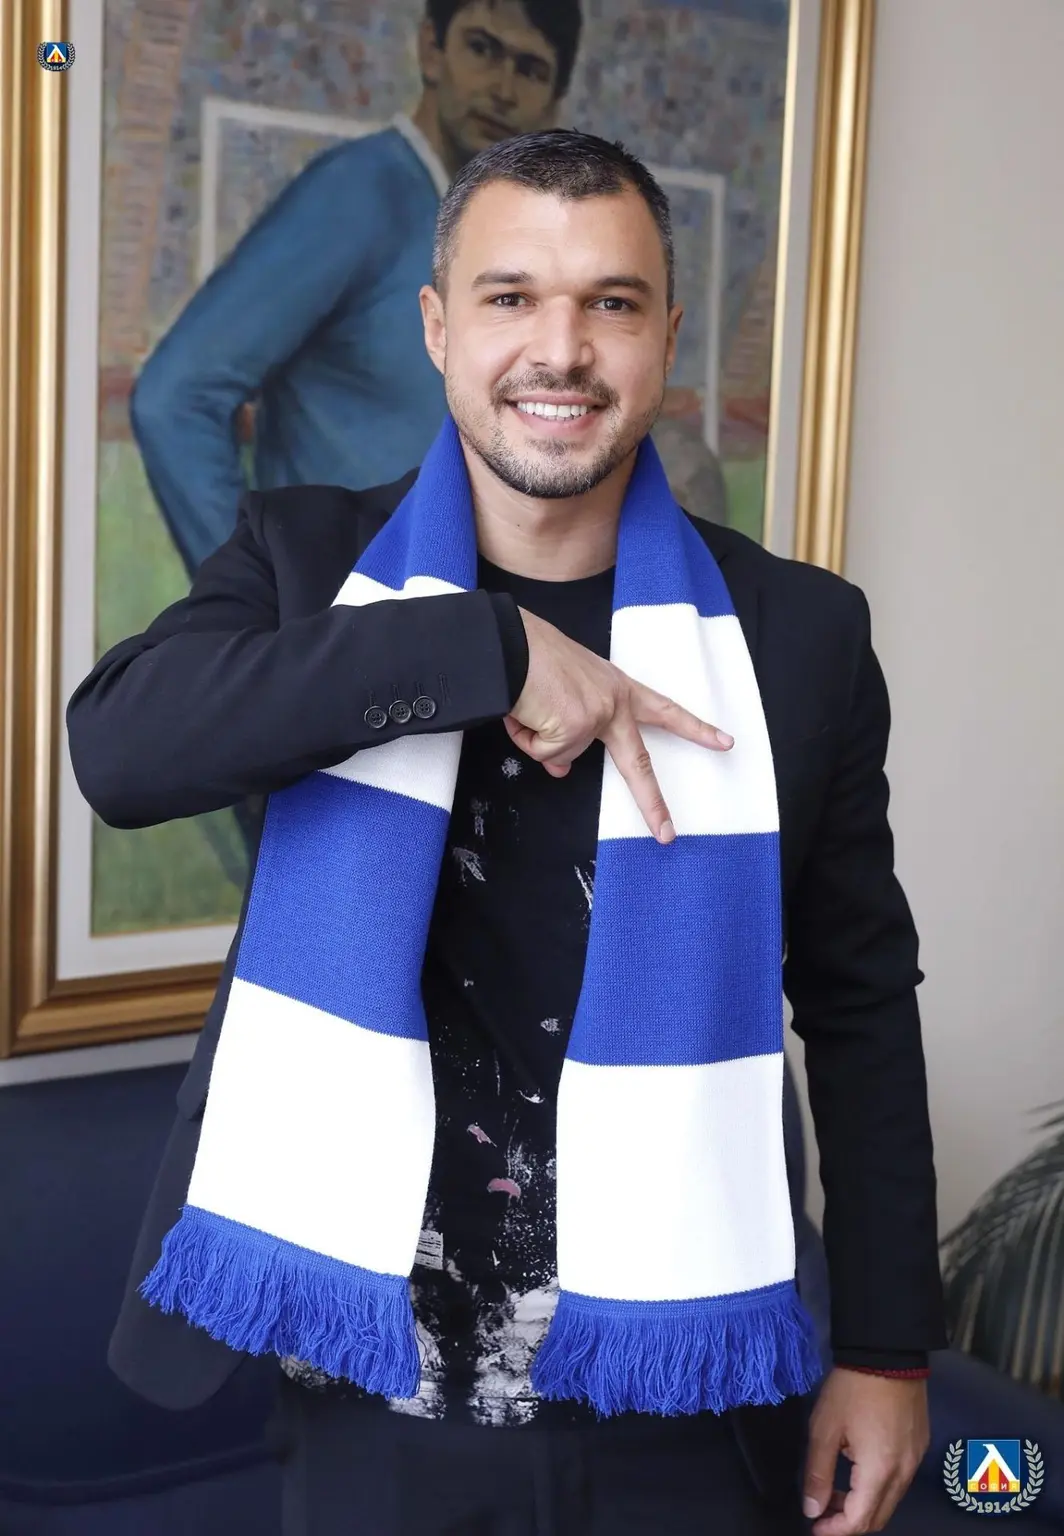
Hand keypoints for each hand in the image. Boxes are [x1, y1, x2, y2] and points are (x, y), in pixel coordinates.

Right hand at [505, 607, 733, 841]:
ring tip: (528, 704)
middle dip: (652, 802)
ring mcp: (596, 717)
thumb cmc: (534, 656)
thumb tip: (561, 768)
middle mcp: (614, 703)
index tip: (724, 741)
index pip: (665, 711)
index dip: (695, 729)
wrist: (512, 643)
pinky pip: (543, 750)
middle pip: (637, 763)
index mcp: (618, 688)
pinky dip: (526, 735)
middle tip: (666, 833)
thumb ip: (573, 729)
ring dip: (537, 735)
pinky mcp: (573, 728)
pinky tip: (523, 709)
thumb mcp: (565, 692)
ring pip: (562, 753)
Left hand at [803, 1369, 929, 1533]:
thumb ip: (818, 1473)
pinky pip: (899, 1480)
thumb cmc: (851, 1389)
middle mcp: (904, 1473)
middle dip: (849, 1522)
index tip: (814, 1526)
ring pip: (890, 1500)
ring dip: (863, 1504)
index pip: (859, 1521)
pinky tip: (857, 1468)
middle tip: (823, 1511)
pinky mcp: (919, 1446)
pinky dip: (877, 1486)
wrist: (887, 1352)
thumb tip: (812, 1509)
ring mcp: (915, 1460)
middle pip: (878, 1517)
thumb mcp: (824, 1429)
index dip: (834, 1530)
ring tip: (835, 1490)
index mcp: (880, 1472)